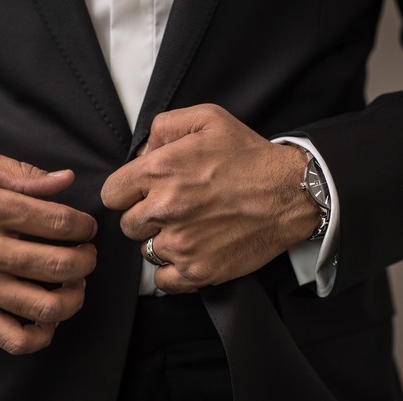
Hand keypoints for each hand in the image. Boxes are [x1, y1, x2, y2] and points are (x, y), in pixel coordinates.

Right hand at [0, 148, 97, 354]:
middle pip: (60, 264)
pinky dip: (42, 335)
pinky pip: (14, 338)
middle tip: (86, 253)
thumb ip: (23, 172)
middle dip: (87, 259)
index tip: (85, 228)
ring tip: (74, 283)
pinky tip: (48, 318)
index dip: (83, 226)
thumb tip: (66, 180)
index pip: (58, 222)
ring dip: (74, 296)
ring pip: (46, 306)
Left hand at [102, 104, 320, 293]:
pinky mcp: (198, 270)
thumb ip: (164, 127)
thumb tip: (141, 152)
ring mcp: (181, 243)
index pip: (111, 194)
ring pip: (145, 251)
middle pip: (127, 224)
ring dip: (161, 242)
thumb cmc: (249, 156)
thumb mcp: (207, 118)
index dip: (126, 192)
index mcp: (159, 171)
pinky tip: (189, 253)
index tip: (143, 193)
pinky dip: (172, 270)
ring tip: (188, 228)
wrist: (291, 193)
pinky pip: (163, 280)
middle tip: (172, 210)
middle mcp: (164, 209)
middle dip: (145, 216)